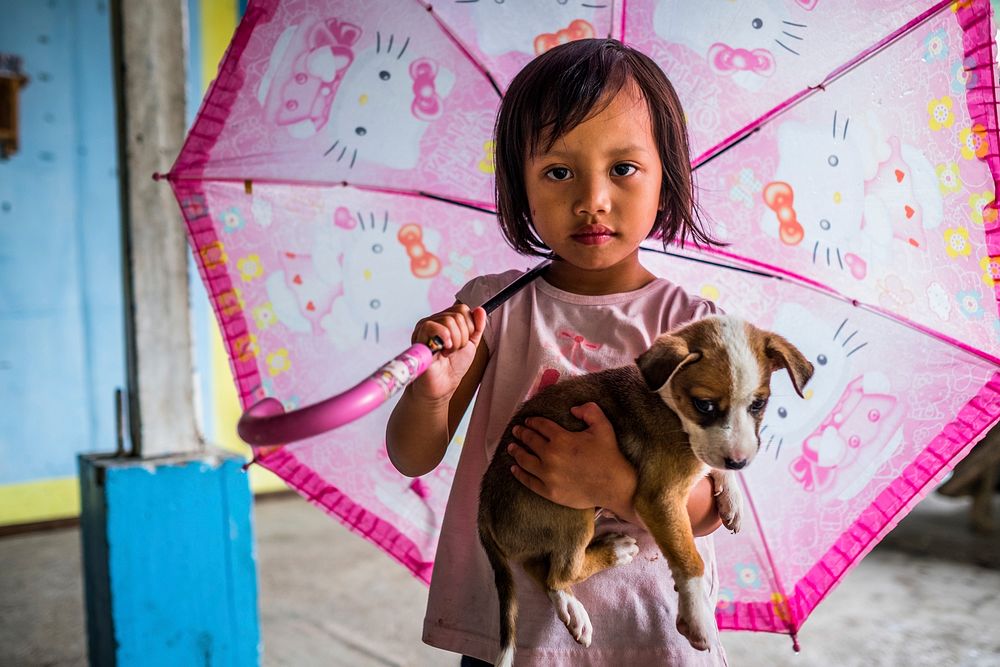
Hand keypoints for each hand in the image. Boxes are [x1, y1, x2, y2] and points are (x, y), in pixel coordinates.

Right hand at [409, 304, 485, 402]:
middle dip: (462, 337)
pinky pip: (433, 326)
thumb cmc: (453, 367)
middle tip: (454, 350)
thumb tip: (480, 310)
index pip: (462, 309)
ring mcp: (425, 327)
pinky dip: (444, 339)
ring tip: (447, 352)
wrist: (443, 385)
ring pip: (449, 321)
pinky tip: (442, 350)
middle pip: (458, 315)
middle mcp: (434, 321)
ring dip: (454, 342)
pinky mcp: (419, 336)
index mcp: (445, 320)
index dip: (469, 327)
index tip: (463, 343)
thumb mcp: (470, 344)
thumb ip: (476, 327)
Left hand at [507, 402, 637, 514]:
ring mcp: (548, 475)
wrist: (614, 486)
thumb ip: (589, 411)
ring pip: (525, 461)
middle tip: (516, 430)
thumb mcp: (603, 426)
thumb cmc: (609, 455)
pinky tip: (514, 469)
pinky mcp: (549, 491)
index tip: (528, 421)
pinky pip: (529, 481)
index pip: (540, 426)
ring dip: (516, 452)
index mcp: (561, 439)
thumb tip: (573, 408)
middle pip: (530, 441)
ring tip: (511, 447)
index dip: (533, 422)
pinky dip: (519, 474)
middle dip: (521, 434)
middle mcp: (550, 456)